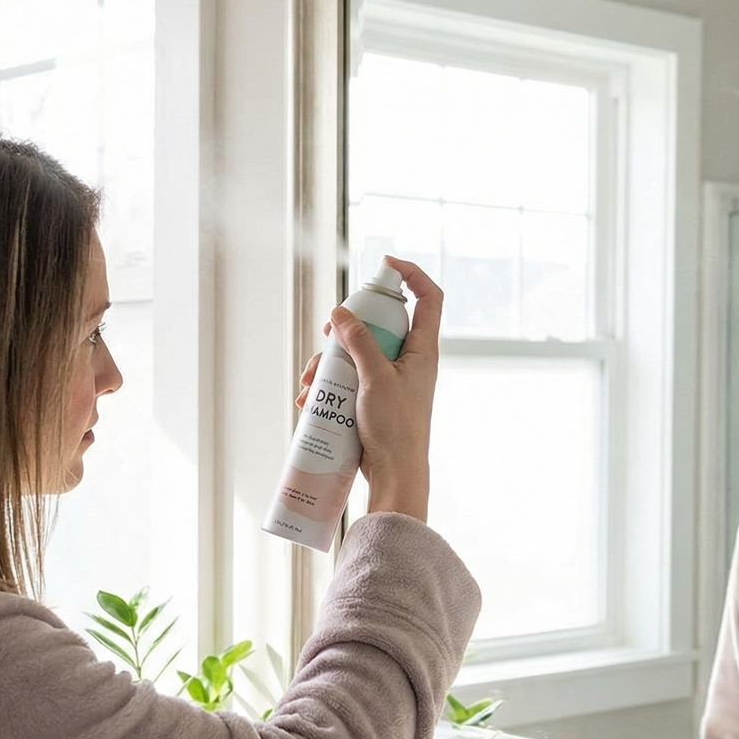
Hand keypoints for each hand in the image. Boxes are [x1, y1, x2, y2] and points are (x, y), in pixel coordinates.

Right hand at [296, 256, 440, 522]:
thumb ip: (359, 341)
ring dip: (330, 361)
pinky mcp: (375, 400)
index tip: (384, 265)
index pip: (428, 298)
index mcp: (423, 350)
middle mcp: (411, 361)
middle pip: (382, 324)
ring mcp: (392, 381)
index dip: (412, 274)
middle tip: (327, 331)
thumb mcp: (375, 377)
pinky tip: (309, 399)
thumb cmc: (395, 427)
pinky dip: (330, 384)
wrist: (395, 474)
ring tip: (310, 380)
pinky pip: (351, 380)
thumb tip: (340, 313)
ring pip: (360, 354)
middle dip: (349, 326)